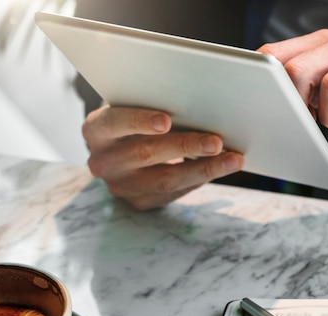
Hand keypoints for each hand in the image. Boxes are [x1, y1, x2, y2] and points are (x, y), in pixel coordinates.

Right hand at [82, 106, 244, 209]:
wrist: (119, 151)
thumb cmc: (132, 119)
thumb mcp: (131, 106)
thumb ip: (151, 102)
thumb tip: (197, 101)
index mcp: (95, 131)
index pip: (114, 123)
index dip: (139, 121)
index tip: (166, 120)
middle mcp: (102, 162)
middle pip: (146, 154)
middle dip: (186, 146)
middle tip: (217, 141)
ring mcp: (120, 186)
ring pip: (165, 180)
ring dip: (203, 169)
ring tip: (232, 160)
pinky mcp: (140, 202)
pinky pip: (174, 192)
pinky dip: (200, 179)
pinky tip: (221, 168)